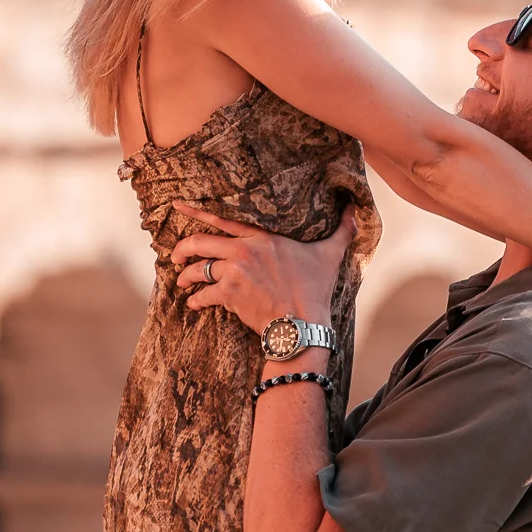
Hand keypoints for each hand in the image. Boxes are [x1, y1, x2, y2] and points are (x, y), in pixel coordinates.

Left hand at [174, 208, 351, 343]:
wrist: (303, 324)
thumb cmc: (315, 290)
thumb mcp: (329, 255)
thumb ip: (340, 232)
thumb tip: (357, 212)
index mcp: (261, 237)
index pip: (222, 219)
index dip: (196, 212)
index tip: (176, 207)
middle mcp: (244, 251)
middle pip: (200, 242)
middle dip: (182, 248)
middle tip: (174, 256)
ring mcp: (235, 273)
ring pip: (197, 270)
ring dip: (186, 277)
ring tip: (182, 283)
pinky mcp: (229, 295)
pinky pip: (203, 294)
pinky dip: (195, 300)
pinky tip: (194, 304)